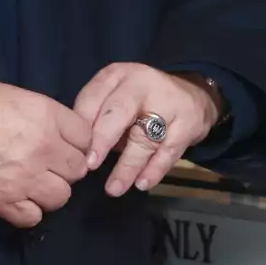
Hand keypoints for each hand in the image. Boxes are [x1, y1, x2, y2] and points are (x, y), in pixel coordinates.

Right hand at [0, 82, 92, 229]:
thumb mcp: (16, 96)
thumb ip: (45, 115)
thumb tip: (60, 132)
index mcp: (47, 118)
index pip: (85, 137)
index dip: (76, 141)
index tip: (65, 143)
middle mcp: (44, 151)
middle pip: (77, 169)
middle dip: (66, 166)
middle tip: (49, 163)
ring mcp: (26, 180)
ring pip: (61, 196)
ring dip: (51, 190)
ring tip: (35, 183)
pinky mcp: (6, 203)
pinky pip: (33, 217)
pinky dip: (29, 210)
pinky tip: (20, 198)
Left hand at [73, 64, 220, 197]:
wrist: (192, 94)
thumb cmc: (142, 101)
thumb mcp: (115, 97)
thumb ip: (97, 117)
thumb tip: (77, 150)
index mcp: (116, 75)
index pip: (93, 97)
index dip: (82, 125)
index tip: (72, 150)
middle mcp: (142, 84)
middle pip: (119, 111)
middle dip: (102, 140)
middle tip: (89, 165)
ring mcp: (168, 102)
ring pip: (145, 137)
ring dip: (128, 166)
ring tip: (114, 188)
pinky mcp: (189, 123)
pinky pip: (169, 151)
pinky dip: (154, 170)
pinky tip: (142, 184)